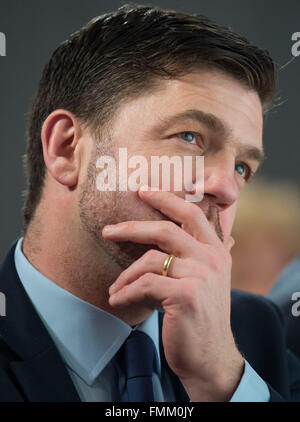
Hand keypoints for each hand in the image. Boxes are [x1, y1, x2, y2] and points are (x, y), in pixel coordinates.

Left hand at [102, 188, 243, 400]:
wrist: (210, 357)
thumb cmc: (198, 317)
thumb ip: (190, 257)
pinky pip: (145, 284)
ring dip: (125, 274)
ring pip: (150, 260)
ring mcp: (201, 276)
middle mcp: (212, 259)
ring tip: (115, 288)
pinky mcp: (186, 295)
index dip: (167, 199)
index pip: (191, 214)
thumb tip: (159, 241)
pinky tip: (117, 300)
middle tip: (108, 231)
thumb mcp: (202, 281)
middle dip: (132, 228)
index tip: (144, 191)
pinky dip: (126, 291)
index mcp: (217, 251)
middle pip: (166, 230)